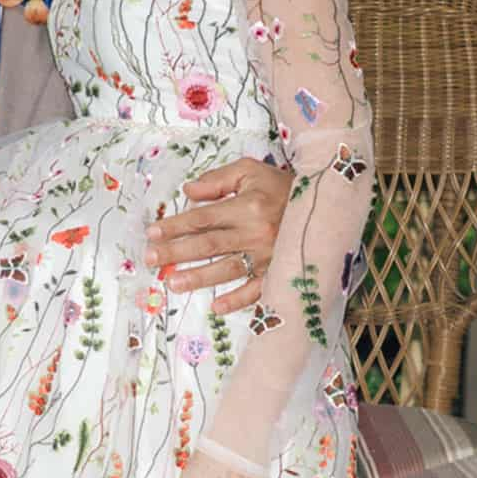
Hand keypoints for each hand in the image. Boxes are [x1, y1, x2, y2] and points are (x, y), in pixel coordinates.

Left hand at [147, 159, 292, 314]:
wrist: (326, 205)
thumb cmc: (282, 187)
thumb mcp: (252, 171)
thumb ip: (219, 179)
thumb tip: (188, 191)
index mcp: (248, 206)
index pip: (203, 218)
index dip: (175, 226)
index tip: (152, 232)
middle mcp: (257, 233)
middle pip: (208, 245)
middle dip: (176, 252)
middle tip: (151, 259)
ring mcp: (269, 257)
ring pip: (227, 270)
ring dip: (198, 278)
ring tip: (172, 283)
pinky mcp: (280, 273)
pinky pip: (257, 291)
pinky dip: (237, 300)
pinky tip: (216, 307)